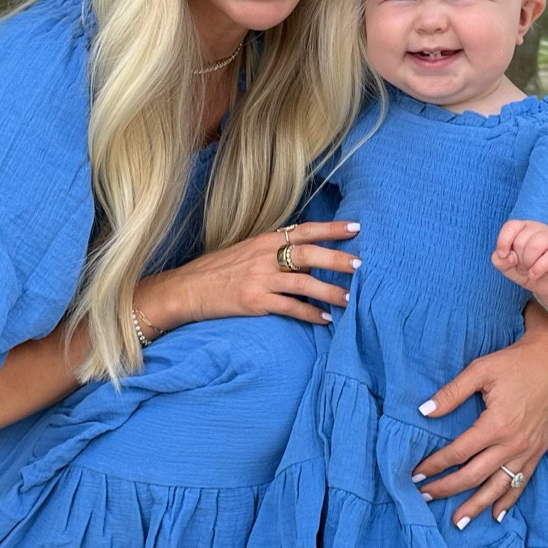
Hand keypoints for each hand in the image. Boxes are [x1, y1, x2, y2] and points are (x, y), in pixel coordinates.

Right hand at [156, 221, 360, 327]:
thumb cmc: (217, 270)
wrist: (186, 288)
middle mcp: (265, 256)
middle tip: (360, 264)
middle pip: (308, 254)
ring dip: (329, 290)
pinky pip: (290, 308)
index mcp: (265, 240)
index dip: (331, 229)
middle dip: (336, 259)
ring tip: (351, 297)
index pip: (304, 230)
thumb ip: (274, 250)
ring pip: (303, 283)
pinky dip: (310, 314)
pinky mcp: (255, 302)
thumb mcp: (247, 251)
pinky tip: (325, 319)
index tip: (356, 228)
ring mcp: (260, 279)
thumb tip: (305, 254)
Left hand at [411, 304, 547, 525]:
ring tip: (458, 522)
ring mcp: (528, 450)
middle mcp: (514, 442)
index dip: (435, 465)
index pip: (458, 452)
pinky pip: (522, 482)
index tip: (416, 474)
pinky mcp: (538, 451)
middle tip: (425, 498)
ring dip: (477, 505)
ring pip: (498, 486)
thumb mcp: (480, 370)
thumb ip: (452, 392)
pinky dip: (509, 500)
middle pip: (475, 475)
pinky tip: (496, 515)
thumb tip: (424, 411)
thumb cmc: (515, 363)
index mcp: (497, 423)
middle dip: (448, 488)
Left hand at [492, 220, 547, 292]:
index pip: (511, 226)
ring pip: (535, 246)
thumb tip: (506, 256)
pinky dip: (538, 268)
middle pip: (521, 241)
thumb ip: (499, 261)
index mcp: (523, 228)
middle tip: (523, 266)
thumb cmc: (526, 270)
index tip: (503, 255)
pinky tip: (534, 274)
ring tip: (530, 270)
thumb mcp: (508, 267)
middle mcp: (538, 229)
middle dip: (518, 259)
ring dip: (528, 263)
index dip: (503, 241)